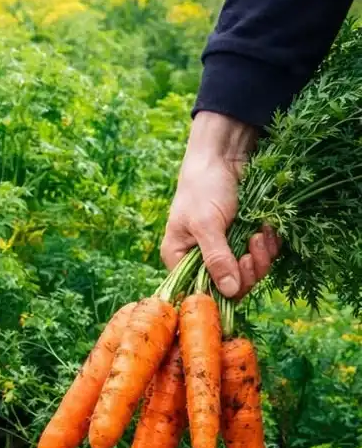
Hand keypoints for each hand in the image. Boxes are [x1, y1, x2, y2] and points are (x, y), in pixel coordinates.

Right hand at [161, 111, 279, 298]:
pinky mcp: (243, 241)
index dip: (221, 291)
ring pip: (248, 273)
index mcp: (179, 257)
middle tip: (252, 249)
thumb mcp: (206, 224)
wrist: (224, 156)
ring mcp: (224, 250)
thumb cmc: (204, 187)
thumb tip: (228, 291)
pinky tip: (267, 229)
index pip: (199, 291)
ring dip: (260, 257)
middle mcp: (200, 258)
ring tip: (260, 234)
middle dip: (246, 271)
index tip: (238, 274)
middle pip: (228, 286)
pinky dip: (267, 246)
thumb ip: (216, 258)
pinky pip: (260, 257)